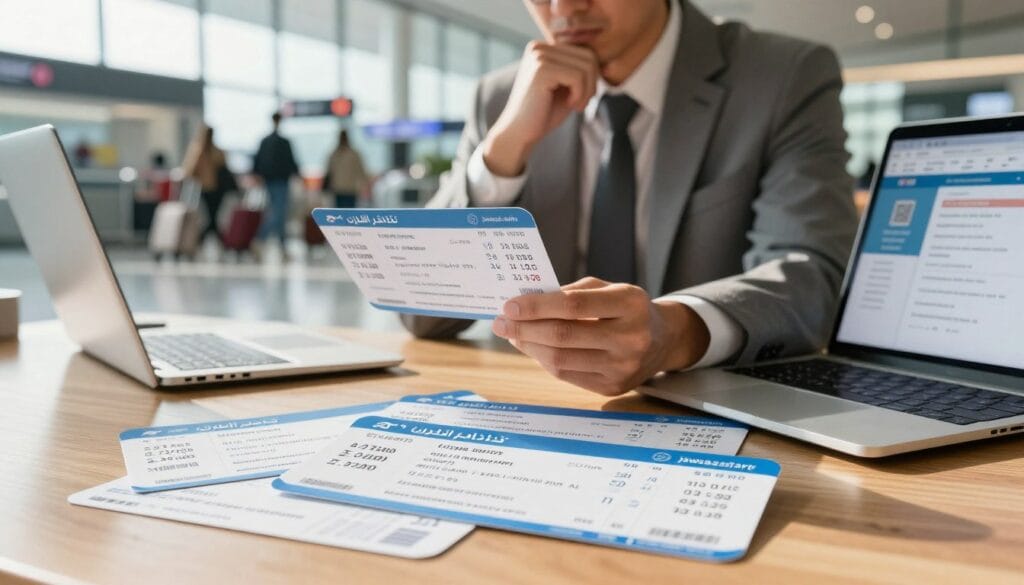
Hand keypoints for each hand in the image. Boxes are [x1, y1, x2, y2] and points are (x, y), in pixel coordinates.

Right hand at [481, 41, 598, 176]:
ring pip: (587, 66)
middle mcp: (538, 47)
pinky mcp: (541, 69)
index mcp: (543, 48)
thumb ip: (581, 70)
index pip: (585, 52)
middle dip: (592, 83)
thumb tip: (605, 62)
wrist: (520, 133)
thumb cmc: (544, 113)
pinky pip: (578, 77)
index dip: (592, 77)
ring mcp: (538, 56)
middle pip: (589, 56)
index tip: (581, 97)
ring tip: (576, 105)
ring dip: (588, 91)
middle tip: (581, 104)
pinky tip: (570, 106)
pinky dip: (580, 95)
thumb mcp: (566, 87)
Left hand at [491, 278, 710, 395]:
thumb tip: (525, 304)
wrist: (663, 340)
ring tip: (513, 335)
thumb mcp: (608, 288)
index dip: (537, 306)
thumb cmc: (627, 308)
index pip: (573, 305)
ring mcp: (623, 367)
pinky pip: (567, 375)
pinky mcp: (613, 387)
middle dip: (524, 329)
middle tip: (500, 322)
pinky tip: (533, 348)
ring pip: (561, 360)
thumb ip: (570, 293)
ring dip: (529, 347)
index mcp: (630, 303)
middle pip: (563, 335)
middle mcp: (630, 337)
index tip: (510, 305)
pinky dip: (543, 360)